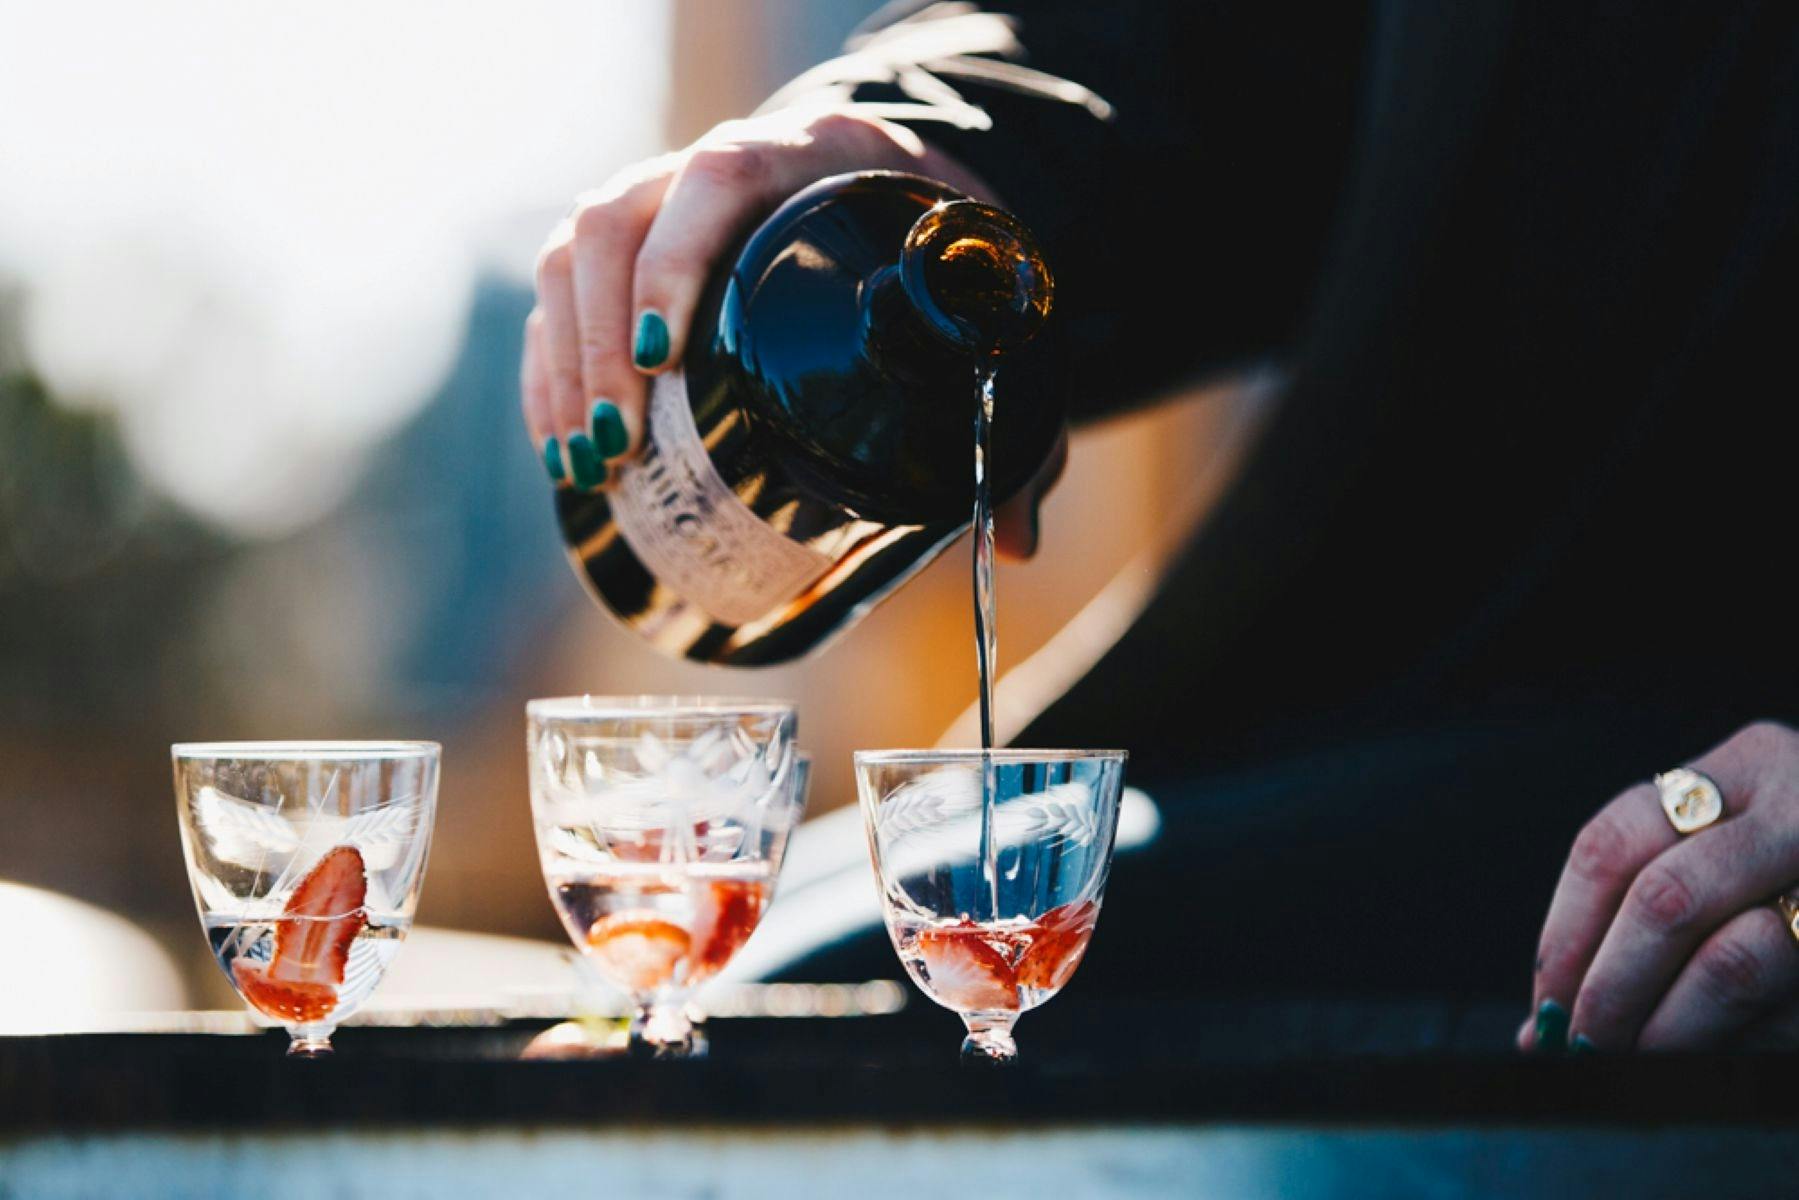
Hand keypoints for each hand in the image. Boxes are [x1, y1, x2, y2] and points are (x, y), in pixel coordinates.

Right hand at [519, 105, 1057, 559]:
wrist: (904, 189)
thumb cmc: (941, 244)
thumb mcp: (983, 302)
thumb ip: (1007, 405)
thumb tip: (1017, 541)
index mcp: (809, 156)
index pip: (717, 176)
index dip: (675, 258)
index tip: (661, 355)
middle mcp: (715, 167)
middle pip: (613, 221)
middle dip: (598, 339)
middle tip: (618, 442)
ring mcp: (660, 203)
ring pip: (569, 256)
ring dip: (564, 361)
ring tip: (587, 459)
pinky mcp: (630, 253)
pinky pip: (559, 295)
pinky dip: (549, 368)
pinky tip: (558, 443)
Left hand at [1523, 721, 1798, 1051]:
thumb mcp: (1735, 857)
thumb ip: (1643, 915)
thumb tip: (1540, 1024)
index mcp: (1750, 764)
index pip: (1613, 841)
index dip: (1566, 931)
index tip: (1543, 999)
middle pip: (1665, 898)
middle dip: (1609, 988)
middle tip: (1580, 1044)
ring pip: (1735, 960)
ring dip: (1671, 1027)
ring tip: (1638, 1060)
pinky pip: (1788, 1009)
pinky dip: (1743, 1045)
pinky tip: (1719, 1056)